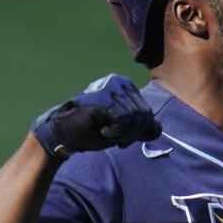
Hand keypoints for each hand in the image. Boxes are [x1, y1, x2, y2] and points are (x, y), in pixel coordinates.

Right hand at [31, 74, 161, 159]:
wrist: (64, 132)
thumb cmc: (93, 129)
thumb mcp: (123, 128)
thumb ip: (141, 127)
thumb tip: (158, 128)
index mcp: (126, 86)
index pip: (147, 113)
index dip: (139, 131)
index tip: (123, 137)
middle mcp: (119, 83)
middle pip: (143, 116)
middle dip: (132, 134)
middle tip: (117, 139)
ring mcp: (109, 89)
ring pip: (134, 119)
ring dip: (123, 134)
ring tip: (108, 134)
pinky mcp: (101, 99)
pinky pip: (122, 121)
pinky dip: (115, 132)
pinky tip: (103, 131)